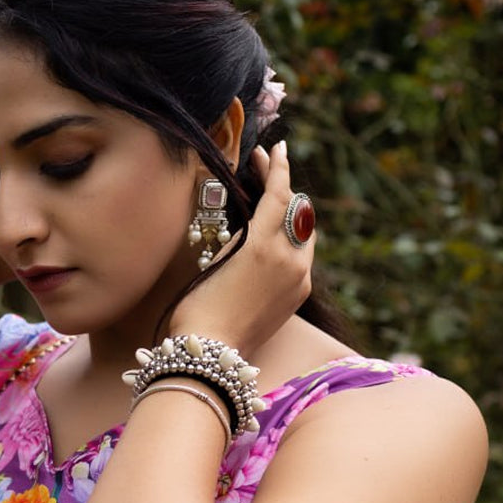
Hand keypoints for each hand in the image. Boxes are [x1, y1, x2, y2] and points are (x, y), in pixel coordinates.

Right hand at [169, 142, 314, 357]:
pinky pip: (302, 256)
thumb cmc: (198, 308)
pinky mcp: (298, 296)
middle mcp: (290, 259)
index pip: (280, 194)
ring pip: (304, 234)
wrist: (210, 354)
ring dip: (290, 216)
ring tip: (271, 207)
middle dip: (284, 190)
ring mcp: (299, 279)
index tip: (275, 148)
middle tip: (266, 175)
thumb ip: (244, 233)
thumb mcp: (217, 259)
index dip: (277, 168)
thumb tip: (257, 216)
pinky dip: (292, 241)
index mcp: (265, 246)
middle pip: (298, 210)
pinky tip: (275, 241)